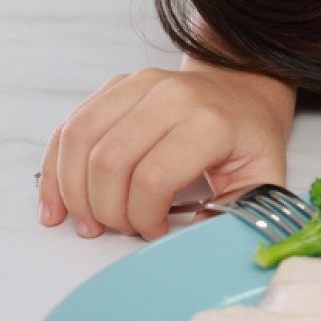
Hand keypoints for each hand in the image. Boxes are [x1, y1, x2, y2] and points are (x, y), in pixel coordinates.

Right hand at [37, 62, 295, 239]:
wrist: (242, 90)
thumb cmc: (249, 138)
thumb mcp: (263, 178)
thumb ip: (238, 213)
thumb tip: (197, 235)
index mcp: (209, 122)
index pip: (154, 178)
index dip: (143, 216)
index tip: (154, 232)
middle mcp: (170, 96)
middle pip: (110, 161)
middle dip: (107, 209)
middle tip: (120, 229)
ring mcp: (139, 85)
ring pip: (81, 141)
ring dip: (73, 191)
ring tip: (85, 222)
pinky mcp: (115, 86)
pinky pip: (71, 127)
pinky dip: (57, 168)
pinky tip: (56, 202)